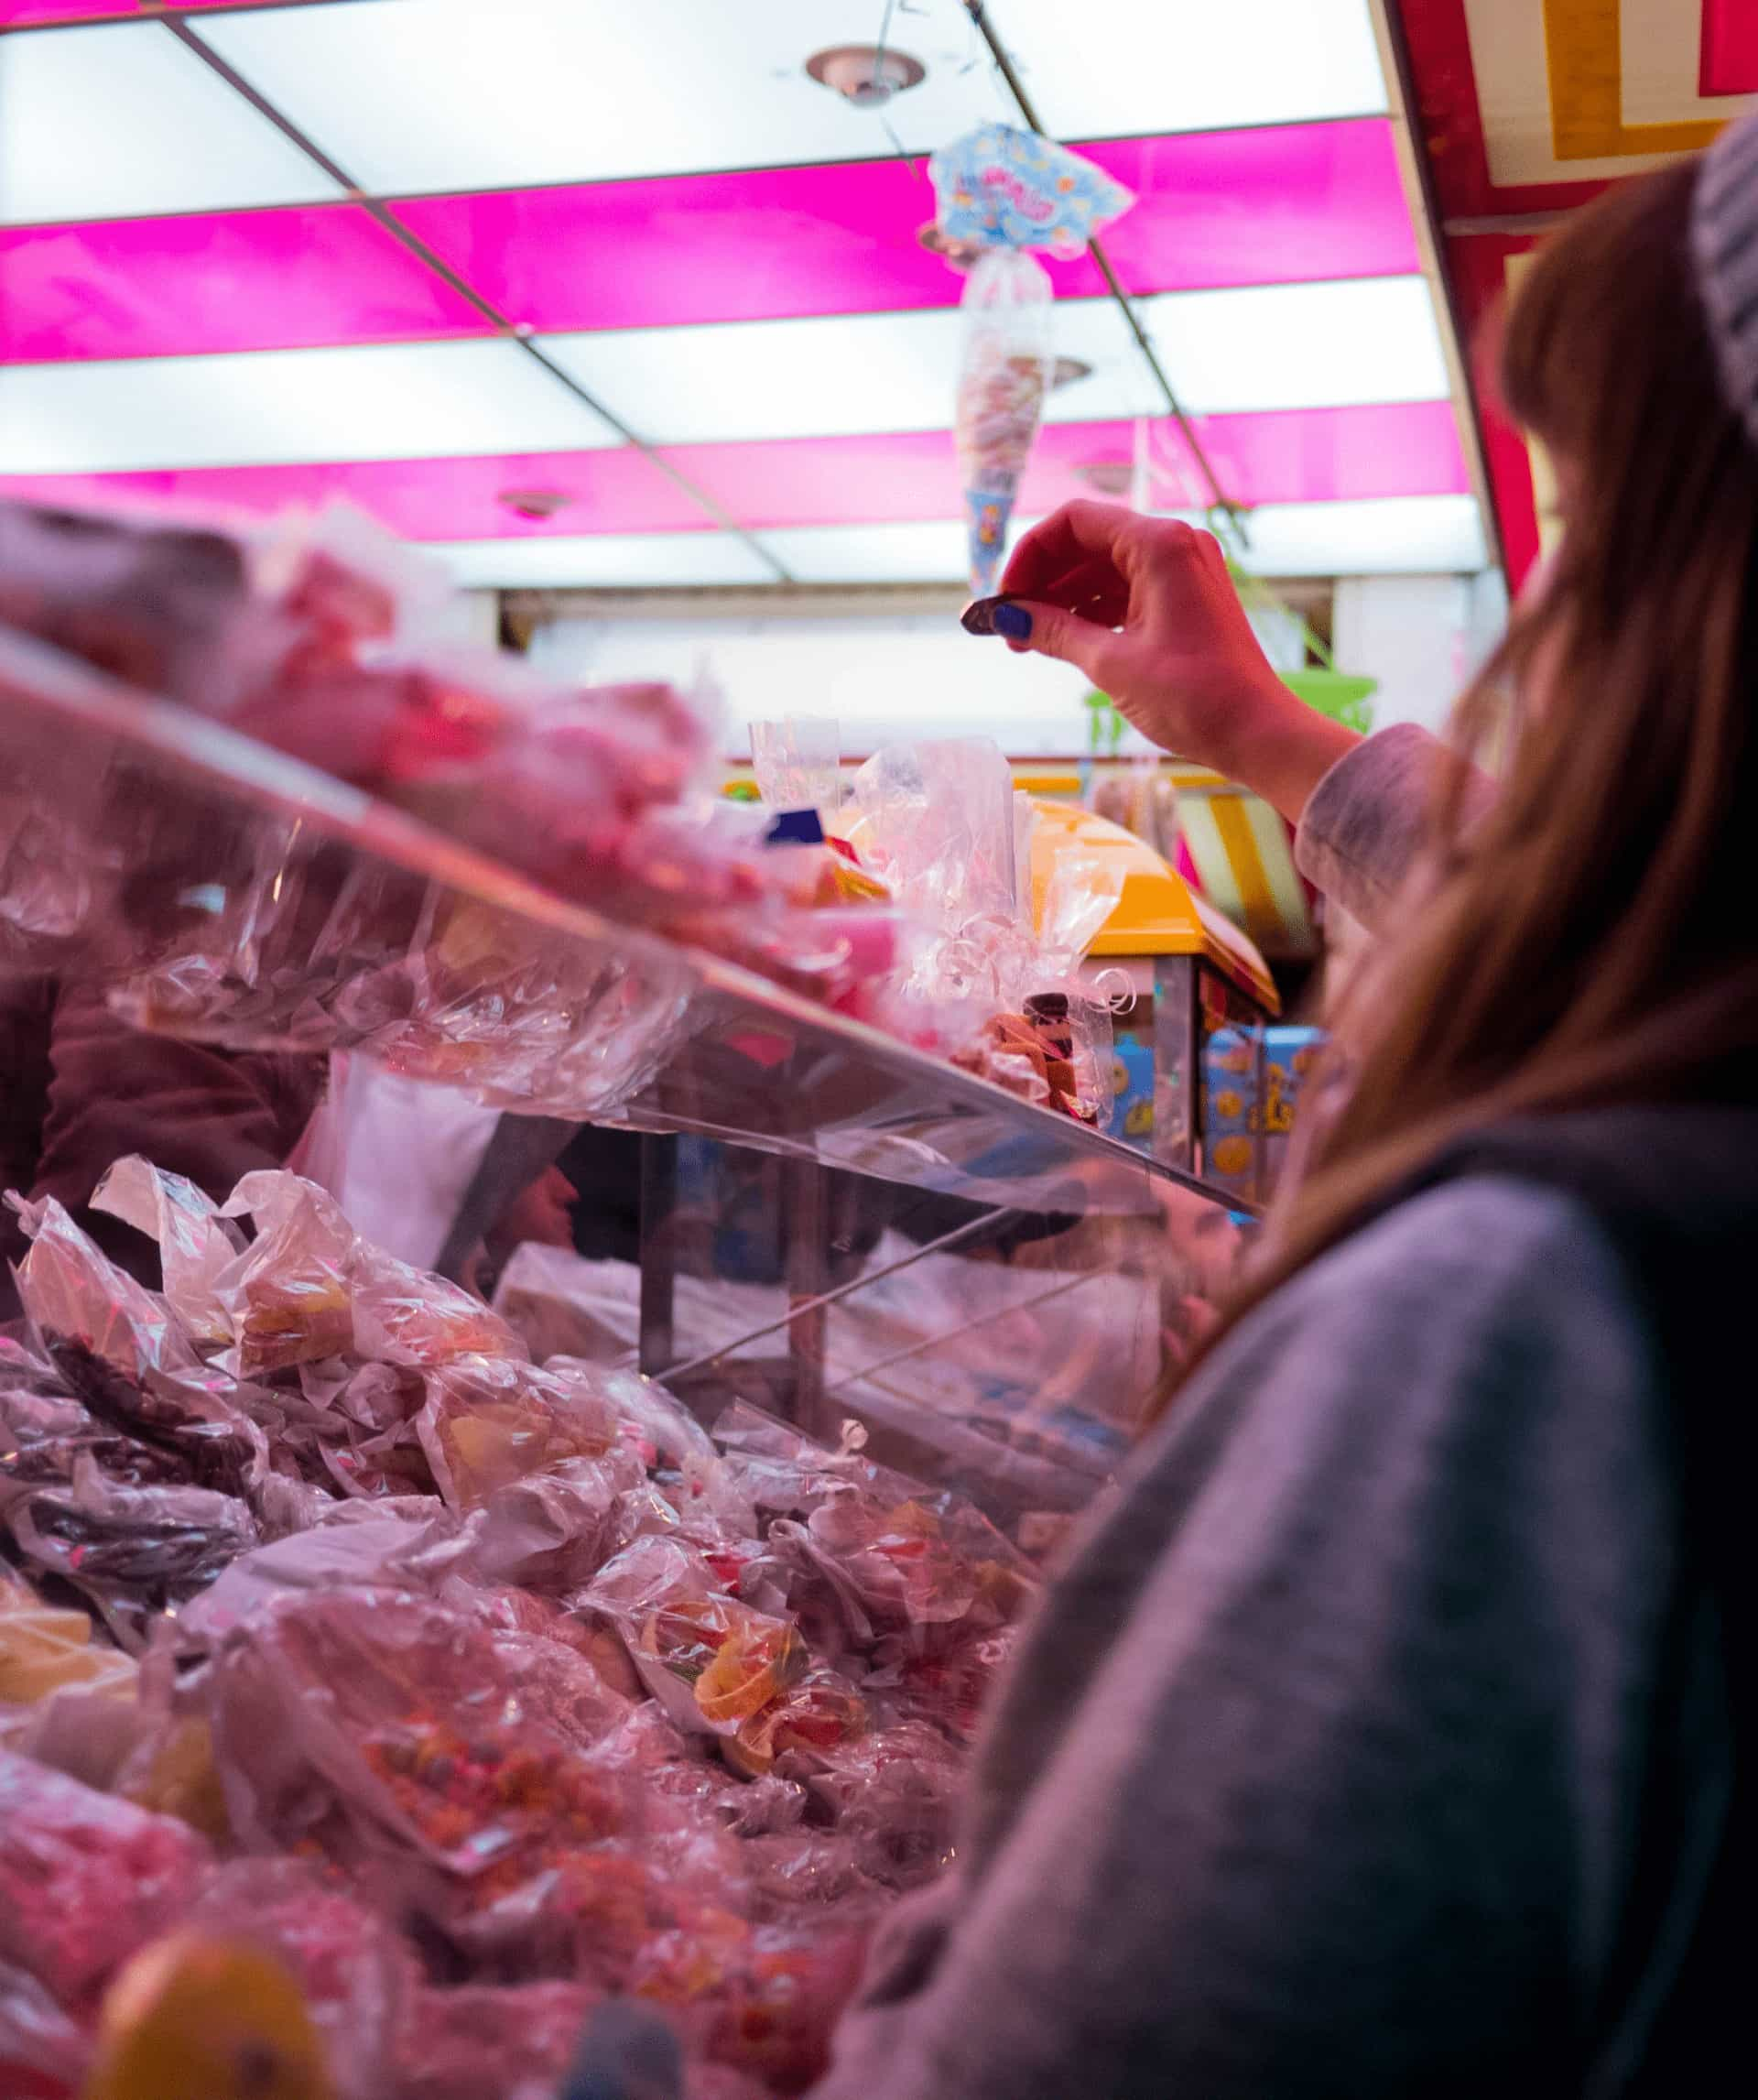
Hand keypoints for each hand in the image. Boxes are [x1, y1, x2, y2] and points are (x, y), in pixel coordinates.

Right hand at [995, 502, 1359, 819]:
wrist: (1258, 733)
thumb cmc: (1194, 697)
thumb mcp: (1111, 664)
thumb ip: (1055, 632)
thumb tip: (1009, 616)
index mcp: (1158, 544)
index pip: (1074, 522)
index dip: (1029, 555)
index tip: (1005, 598)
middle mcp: (1174, 545)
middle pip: (1088, 543)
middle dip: (1043, 582)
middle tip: (1011, 627)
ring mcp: (1184, 570)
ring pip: (1106, 569)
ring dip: (1065, 600)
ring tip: (1032, 642)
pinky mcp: (1188, 598)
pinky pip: (1129, 590)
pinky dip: (1094, 611)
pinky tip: (1067, 641)